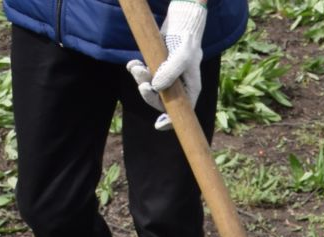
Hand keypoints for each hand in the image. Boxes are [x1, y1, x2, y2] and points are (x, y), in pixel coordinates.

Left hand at [127, 0, 208, 131]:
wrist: (181, 23)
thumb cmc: (186, 41)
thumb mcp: (181, 57)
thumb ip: (170, 73)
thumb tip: (156, 88)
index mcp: (189, 89)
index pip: (181, 112)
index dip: (170, 121)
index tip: (158, 126)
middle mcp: (178, 86)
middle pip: (161, 101)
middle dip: (148, 94)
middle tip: (142, 84)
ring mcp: (166, 77)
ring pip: (150, 88)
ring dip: (140, 79)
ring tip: (136, 66)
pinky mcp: (156, 67)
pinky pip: (144, 75)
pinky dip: (136, 70)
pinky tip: (133, 62)